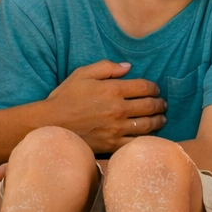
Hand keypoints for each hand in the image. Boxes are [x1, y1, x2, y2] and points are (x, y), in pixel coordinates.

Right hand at [44, 60, 165, 153]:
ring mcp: (116, 128)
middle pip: (150, 106)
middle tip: (162, 105)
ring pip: (147, 125)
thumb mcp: (82, 74)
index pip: (145, 87)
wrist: (49, 124)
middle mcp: (118, 109)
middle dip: (160, 104)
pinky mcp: (111, 144)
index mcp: (113, 90)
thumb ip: (106, 67)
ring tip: (161, 119)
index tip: (156, 90)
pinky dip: (147, 139)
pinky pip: (136, 143)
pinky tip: (150, 136)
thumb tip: (128, 66)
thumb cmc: (65, 97)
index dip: (154, 88)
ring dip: (158, 121)